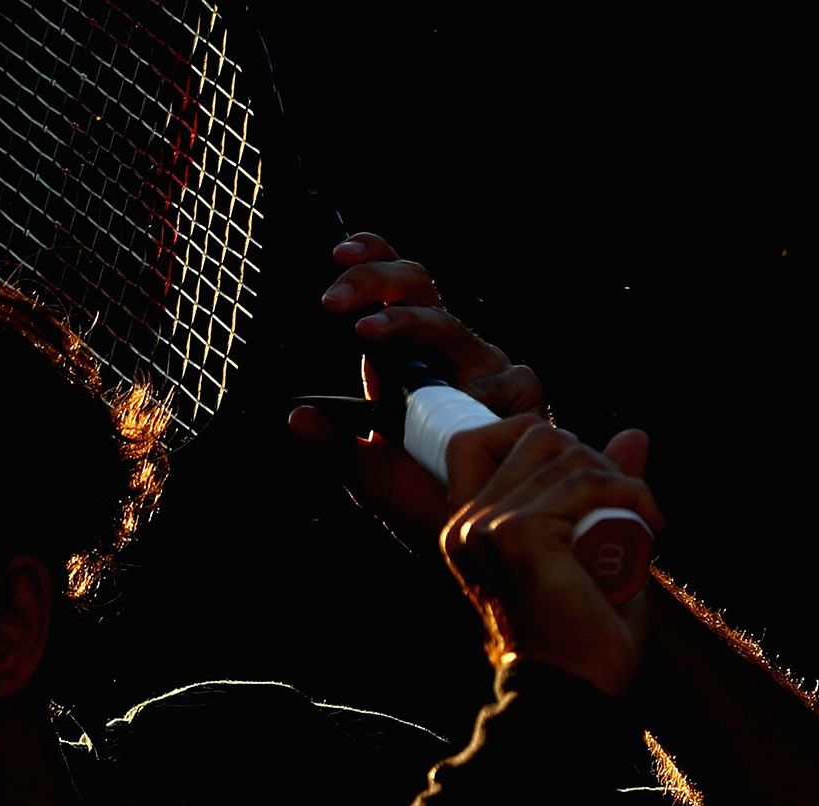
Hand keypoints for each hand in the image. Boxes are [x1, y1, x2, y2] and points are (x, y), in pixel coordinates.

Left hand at [289, 232, 546, 538]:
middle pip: (421, 289)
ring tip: (366, 334)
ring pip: (450, 327)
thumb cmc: (429, 500)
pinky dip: (471, 391)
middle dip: (377, 283)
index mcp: (409, 357)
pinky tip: (455, 405)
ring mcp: (488, 371)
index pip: (396, 291)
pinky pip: (499, 382)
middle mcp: (449, 353)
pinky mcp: (523, 398)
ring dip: (406, 326)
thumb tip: (295, 418)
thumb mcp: (373, 478)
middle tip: (333, 300)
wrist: (485, 537)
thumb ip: (337, 447)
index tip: (339, 254)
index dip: (374, 261)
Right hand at [440, 416, 664, 695]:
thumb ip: (604, 490)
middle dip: (594, 460)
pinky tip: (648, 529)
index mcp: (468, 528)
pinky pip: (587, 484)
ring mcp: (487, 527)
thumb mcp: (594, 547)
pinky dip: (631, 498)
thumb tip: (634, 435)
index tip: (587, 478)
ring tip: (643, 524)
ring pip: (569, 456)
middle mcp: (467, 523)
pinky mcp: (517, 534)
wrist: (574, 692)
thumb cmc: (583, 634)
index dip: (536, 437)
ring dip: (622, 483)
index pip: (479, 440)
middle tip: (628, 508)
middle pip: (537, 436)